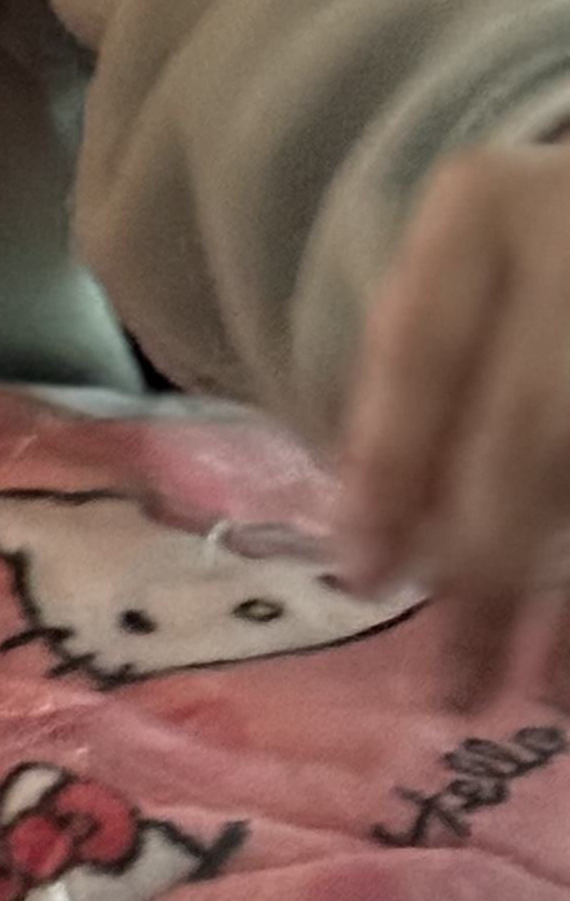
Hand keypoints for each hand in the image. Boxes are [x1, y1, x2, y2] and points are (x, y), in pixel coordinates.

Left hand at [341, 138, 569, 702]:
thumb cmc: (526, 250)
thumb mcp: (467, 269)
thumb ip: (429, 376)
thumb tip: (386, 536)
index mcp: (485, 208)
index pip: (419, 351)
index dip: (388, 470)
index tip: (362, 577)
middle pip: (528, 432)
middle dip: (486, 566)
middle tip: (449, 678)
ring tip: (537, 692)